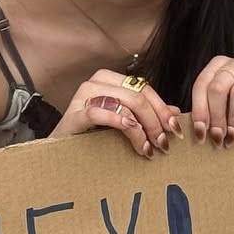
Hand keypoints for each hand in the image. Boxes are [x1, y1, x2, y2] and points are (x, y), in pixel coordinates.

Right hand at [52, 70, 182, 157]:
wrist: (58, 153)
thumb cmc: (91, 136)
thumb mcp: (122, 123)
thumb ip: (146, 115)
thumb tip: (175, 112)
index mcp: (109, 80)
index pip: (145, 89)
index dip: (162, 109)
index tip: (175, 129)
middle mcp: (96, 82)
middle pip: (138, 96)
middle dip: (156, 121)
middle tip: (164, 143)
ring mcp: (83, 96)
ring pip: (125, 103)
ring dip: (142, 128)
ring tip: (149, 148)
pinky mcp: (74, 114)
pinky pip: (102, 112)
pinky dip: (121, 122)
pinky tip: (134, 136)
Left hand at [191, 56, 233, 146]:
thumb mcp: (225, 102)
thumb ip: (211, 110)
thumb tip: (199, 132)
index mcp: (216, 66)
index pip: (200, 86)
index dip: (199, 111)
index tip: (200, 134)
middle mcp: (233, 63)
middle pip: (217, 89)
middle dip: (216, 117)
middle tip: (218, 137)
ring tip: (233, 133)